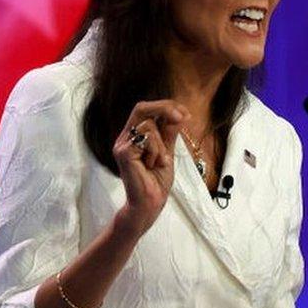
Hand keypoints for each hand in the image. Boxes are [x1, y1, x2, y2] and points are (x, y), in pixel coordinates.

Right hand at [111, 100, 189, 236]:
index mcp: (134, 137)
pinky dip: (156, 151)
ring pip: (148, 125)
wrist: (151, 201)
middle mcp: (125, 138)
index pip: (146, 110)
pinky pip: (148, 139)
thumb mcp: (167, 151)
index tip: (185, 113)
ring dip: (161, 143)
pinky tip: (152, 165)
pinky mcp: (124, 152)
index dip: (166, 106)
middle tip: (182, 117)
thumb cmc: (157, 180)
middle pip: (141, 108)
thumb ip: (170, 133)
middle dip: (164, 108)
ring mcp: (122, 145)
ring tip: (158, 161)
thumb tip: (181, 114)